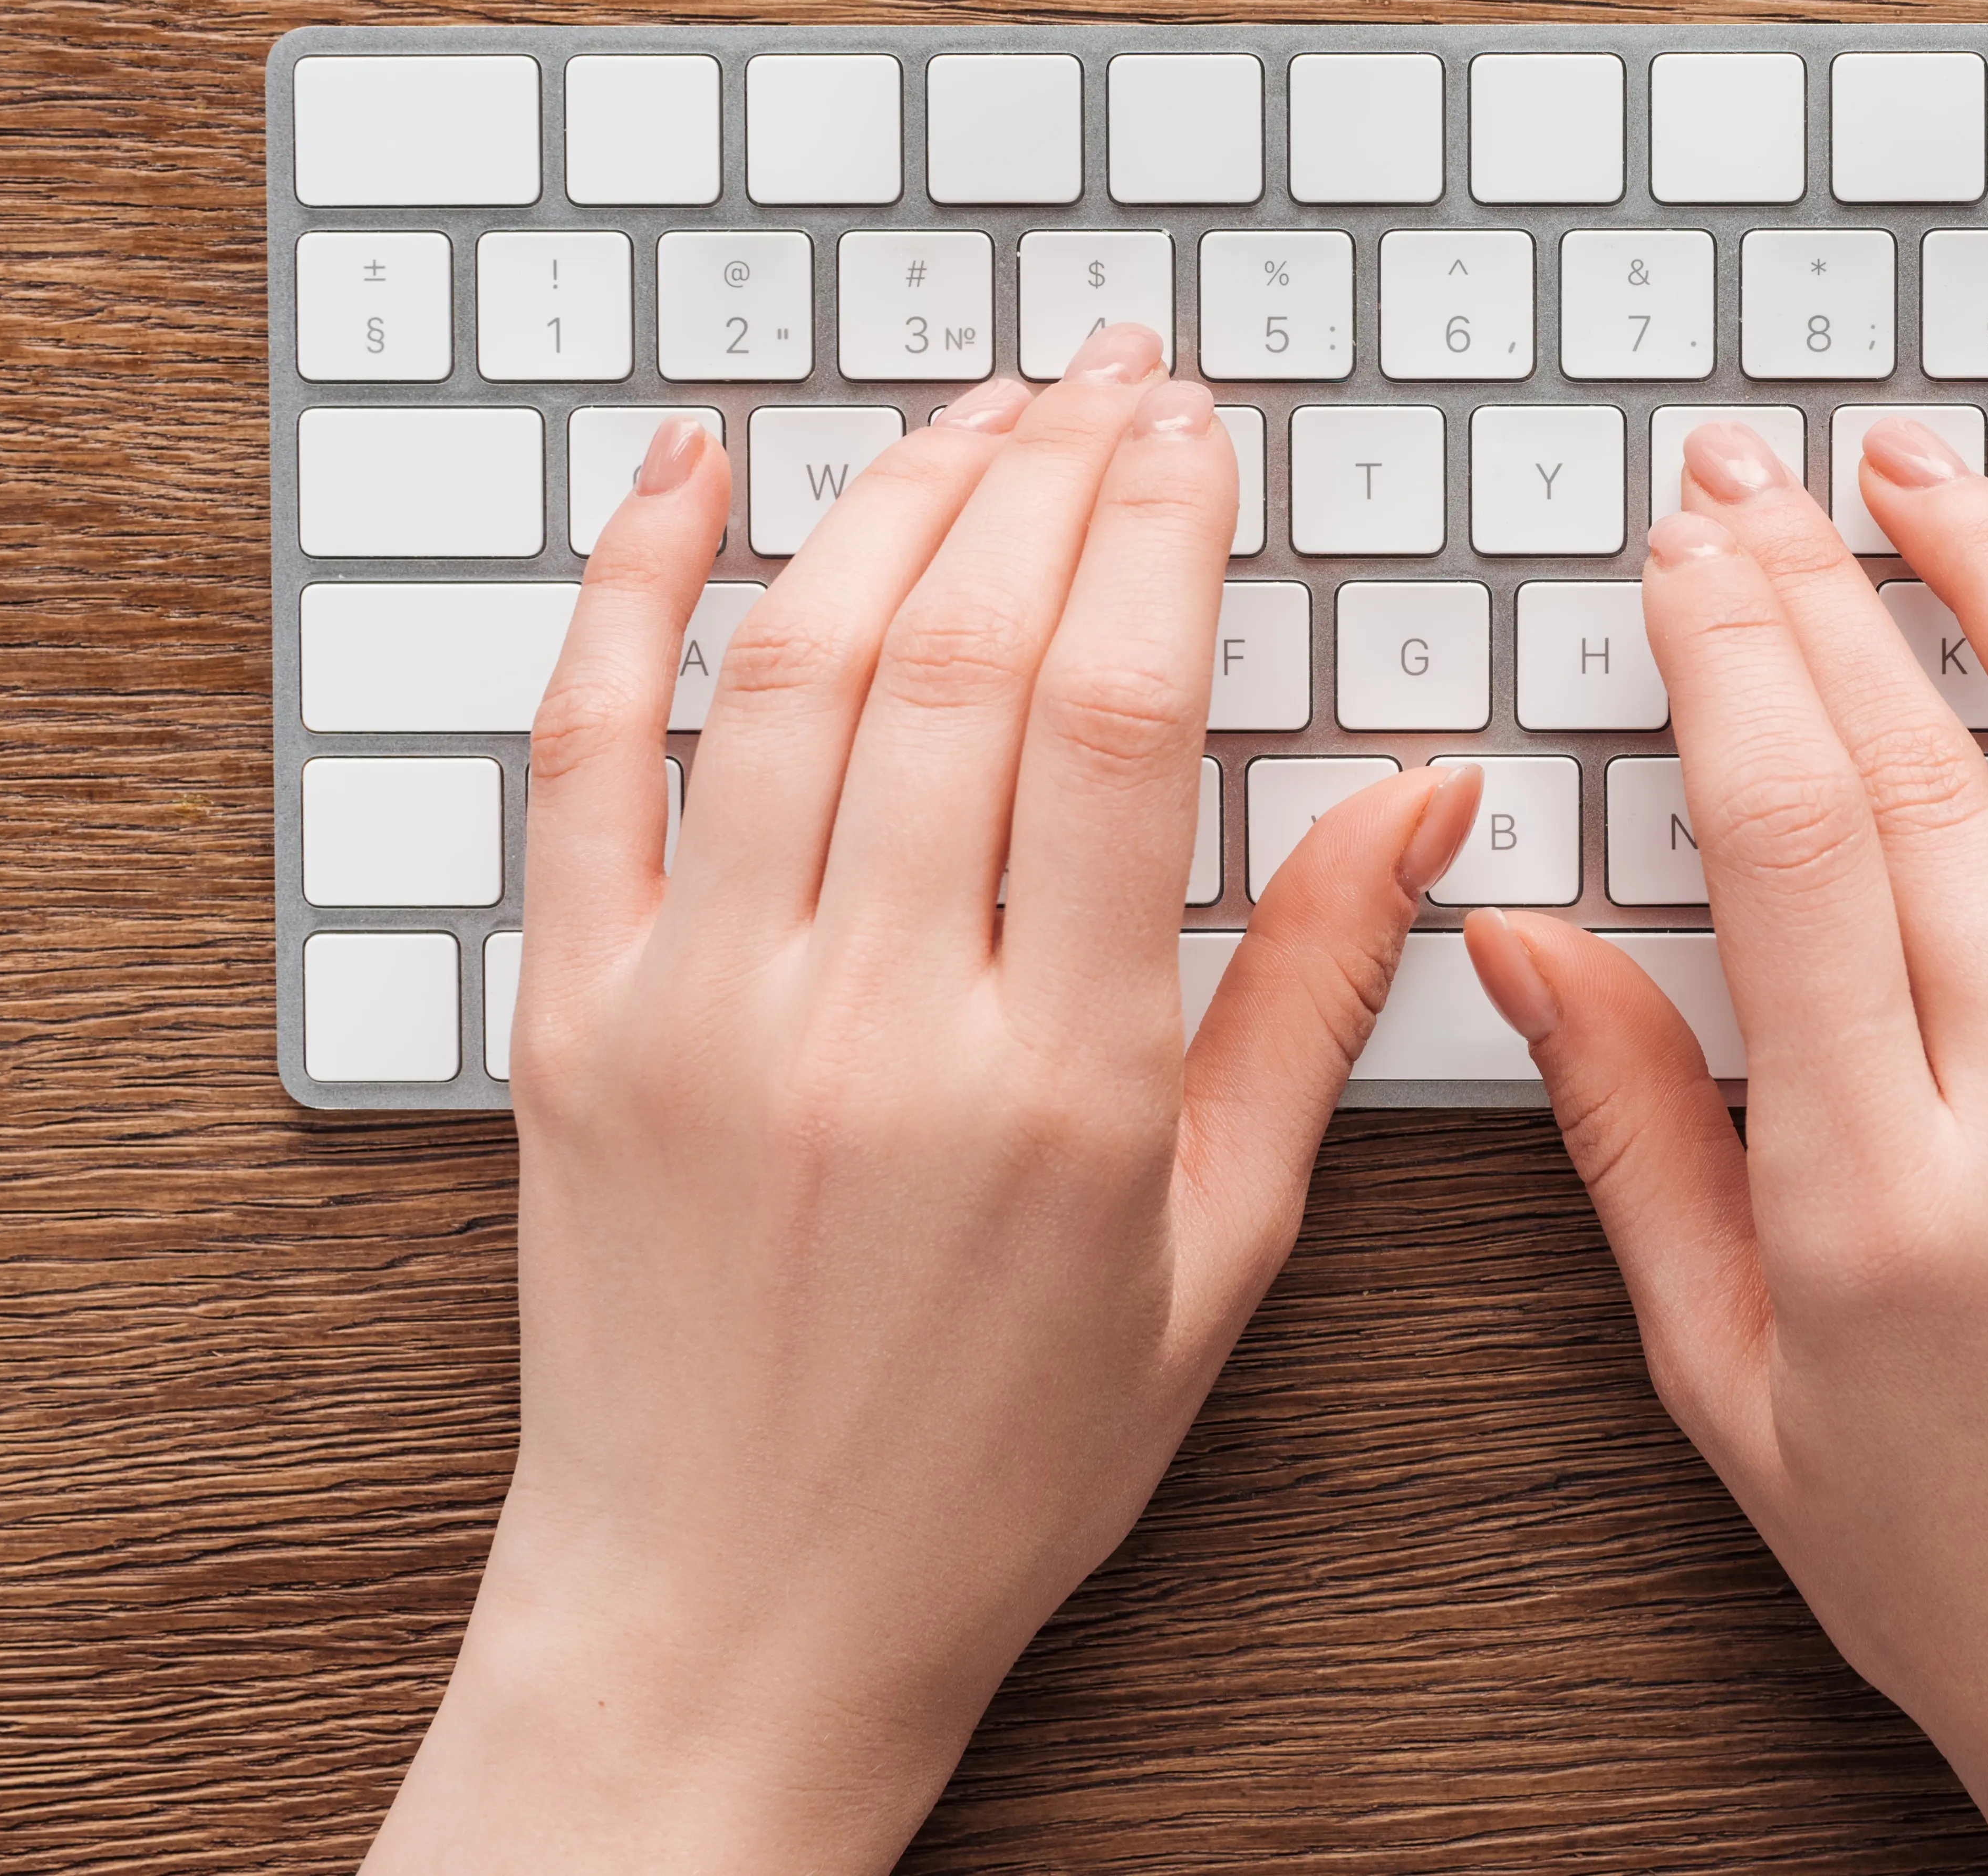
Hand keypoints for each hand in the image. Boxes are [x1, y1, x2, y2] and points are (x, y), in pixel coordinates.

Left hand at [363, 325, 1481, 1875]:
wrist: (738, 1612)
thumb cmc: (993, 1462)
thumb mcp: (1215, 1255)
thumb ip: (1306, 1003)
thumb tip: (1419, 797)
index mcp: (1058, 1080)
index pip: (1113, 714)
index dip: (1159, 534)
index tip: (1193, 434)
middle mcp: (870, 1016)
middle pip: (964, 652)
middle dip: (1052, 471)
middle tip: (1108, 374)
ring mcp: (698, 1003)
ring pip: (796, 667)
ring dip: (896, 499)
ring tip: (976, 410)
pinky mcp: (568, 1017)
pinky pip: (579, 751)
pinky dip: (631, 589)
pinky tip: (697, 473)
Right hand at [1462, 420, 1987, 1873]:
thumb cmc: (1971, 1573)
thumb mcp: (1736, 1390)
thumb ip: (1635, 1142)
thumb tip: (1524, 939)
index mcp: (1886, 1197)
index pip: (1789, 836)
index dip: (1725, 654)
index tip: (1682, 553)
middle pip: (1927, 767)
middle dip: (1820, 583)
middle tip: (1750, 477)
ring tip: (1927, 473)